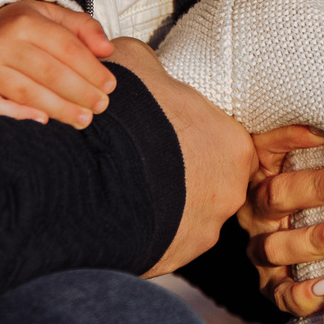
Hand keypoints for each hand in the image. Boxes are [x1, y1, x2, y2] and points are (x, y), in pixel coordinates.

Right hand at [0, 0, 115, 127]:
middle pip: (49, 72)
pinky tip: (43, 122)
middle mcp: (1, 43)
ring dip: (60, 109)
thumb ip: (84, 28)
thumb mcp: (54, 16)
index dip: (91, 69)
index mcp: (25, 21)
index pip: (66, 48)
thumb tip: (107, 49)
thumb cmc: (24, 28)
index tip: (110, 86)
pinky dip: (18, 116)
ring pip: (28, 93)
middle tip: (101, 106)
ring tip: (83, 119)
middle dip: (80, 92)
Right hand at [114, 37, 258, 277]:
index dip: (194, 134)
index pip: (225, 140)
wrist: (91, 178)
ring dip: (164, 204)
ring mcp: (202, 232)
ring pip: (187, 214)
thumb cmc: (124, 116)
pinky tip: (118, 214)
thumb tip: (141, 63)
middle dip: (182, 172)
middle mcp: (229, 193)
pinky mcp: (172, 260)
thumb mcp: (135, 64)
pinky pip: (162, 241)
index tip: (168, 131)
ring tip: (127, 188)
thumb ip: (149, 65)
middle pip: (210, 180)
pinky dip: (145, 230)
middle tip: (145, 161)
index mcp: (232, 146)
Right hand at [242, 149, 323, 318]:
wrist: (301, 223)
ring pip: (275, 249)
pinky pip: (283, 296)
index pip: (269, 155)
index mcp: (260, 176)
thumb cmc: (305, 179)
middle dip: (315, 190)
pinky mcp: (274, 286)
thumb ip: (300, 136)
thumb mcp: (297, 153)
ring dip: (312, 240)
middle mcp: (256, 214)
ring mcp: (263, 252)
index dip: (297, 147)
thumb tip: (323, 128)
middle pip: (274, 199)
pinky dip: (304, 295)